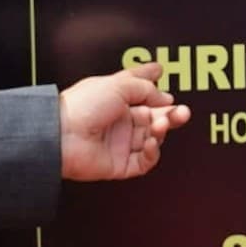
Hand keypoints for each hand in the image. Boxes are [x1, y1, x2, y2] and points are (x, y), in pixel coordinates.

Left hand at [59, 63, 190, 181]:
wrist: (62, 135)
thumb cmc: (81, 107)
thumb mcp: (119, 85)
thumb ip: (146, 89)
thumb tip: (164, 97)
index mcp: (115, 98)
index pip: (140, 90)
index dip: (154, 87)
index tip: (165, 82)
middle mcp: (118, 120)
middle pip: (153, 117)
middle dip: (170, 114)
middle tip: (182, 112)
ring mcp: (120, 143)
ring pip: (152, 138)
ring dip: (162, 130)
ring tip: (162, 124)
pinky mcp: (120, 164)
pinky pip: (145, 161)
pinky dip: (153, 152)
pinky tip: (152, 142)